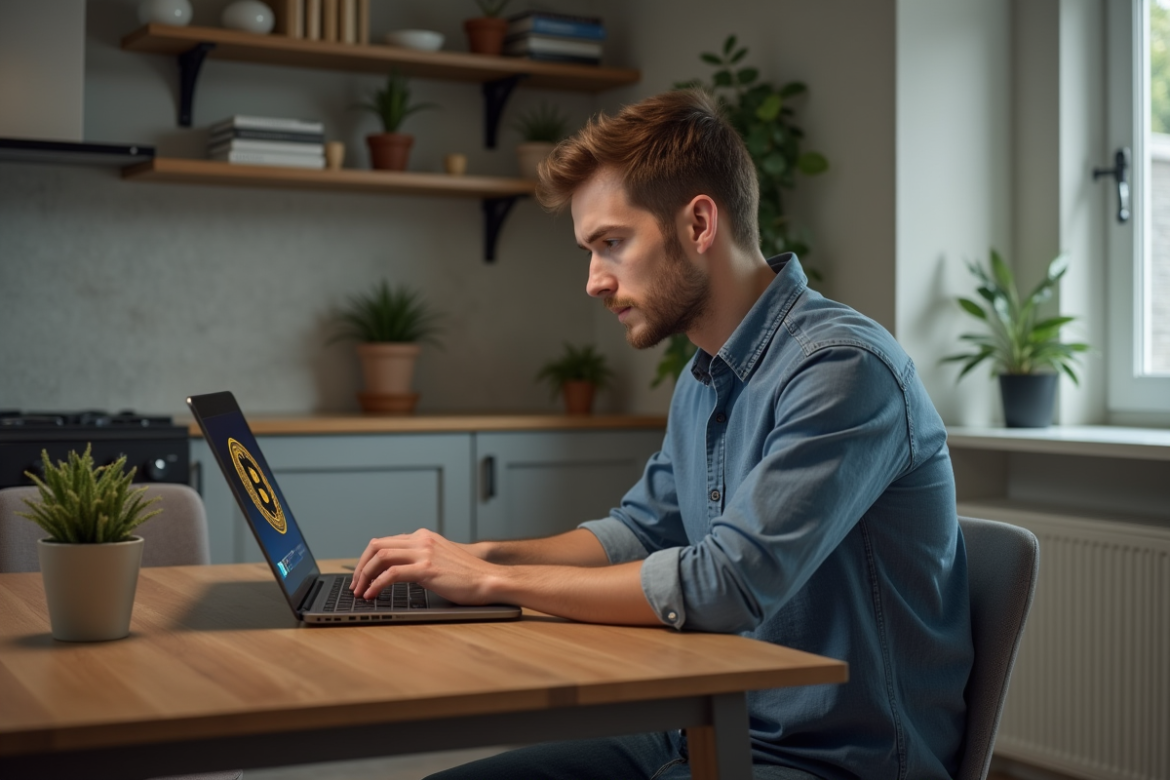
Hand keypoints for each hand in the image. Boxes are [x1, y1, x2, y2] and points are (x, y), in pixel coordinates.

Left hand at [349, 529, 501, 603]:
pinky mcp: (427, 569)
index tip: (361, 575)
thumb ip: (421, 559)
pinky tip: (372, 595)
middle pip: (377, 546)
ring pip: (380, 557)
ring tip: (360, 592)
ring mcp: (424, 553)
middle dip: (360, 566)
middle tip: (355, 585)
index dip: (367, 559)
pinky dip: (376, 584)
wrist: (490, 579)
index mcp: (423, 536)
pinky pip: (391, 574)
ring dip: (364, 575)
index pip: (385, 542)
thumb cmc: (468, 575)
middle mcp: (421, 540)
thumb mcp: (441, 559)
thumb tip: (397, 571)